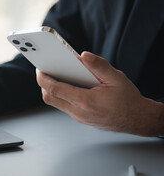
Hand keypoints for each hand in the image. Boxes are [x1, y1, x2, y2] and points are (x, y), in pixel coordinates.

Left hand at [36, 51, 163, 136]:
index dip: (43, 78)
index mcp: (85, 101)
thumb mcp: (116, 78)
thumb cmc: (128, 100)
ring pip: (55, 103)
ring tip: (54, 74)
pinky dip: (60, 95)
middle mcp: (79, 112)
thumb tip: (84, 56)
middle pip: (49, 98)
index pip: (55, 90)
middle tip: (44, 70)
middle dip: (43, 84)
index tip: (39, 68)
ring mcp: (78, 117)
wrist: (137, 119)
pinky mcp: (80, 118)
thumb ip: (99, 65)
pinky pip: (63, 106)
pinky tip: (66, 84)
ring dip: (51, 89)